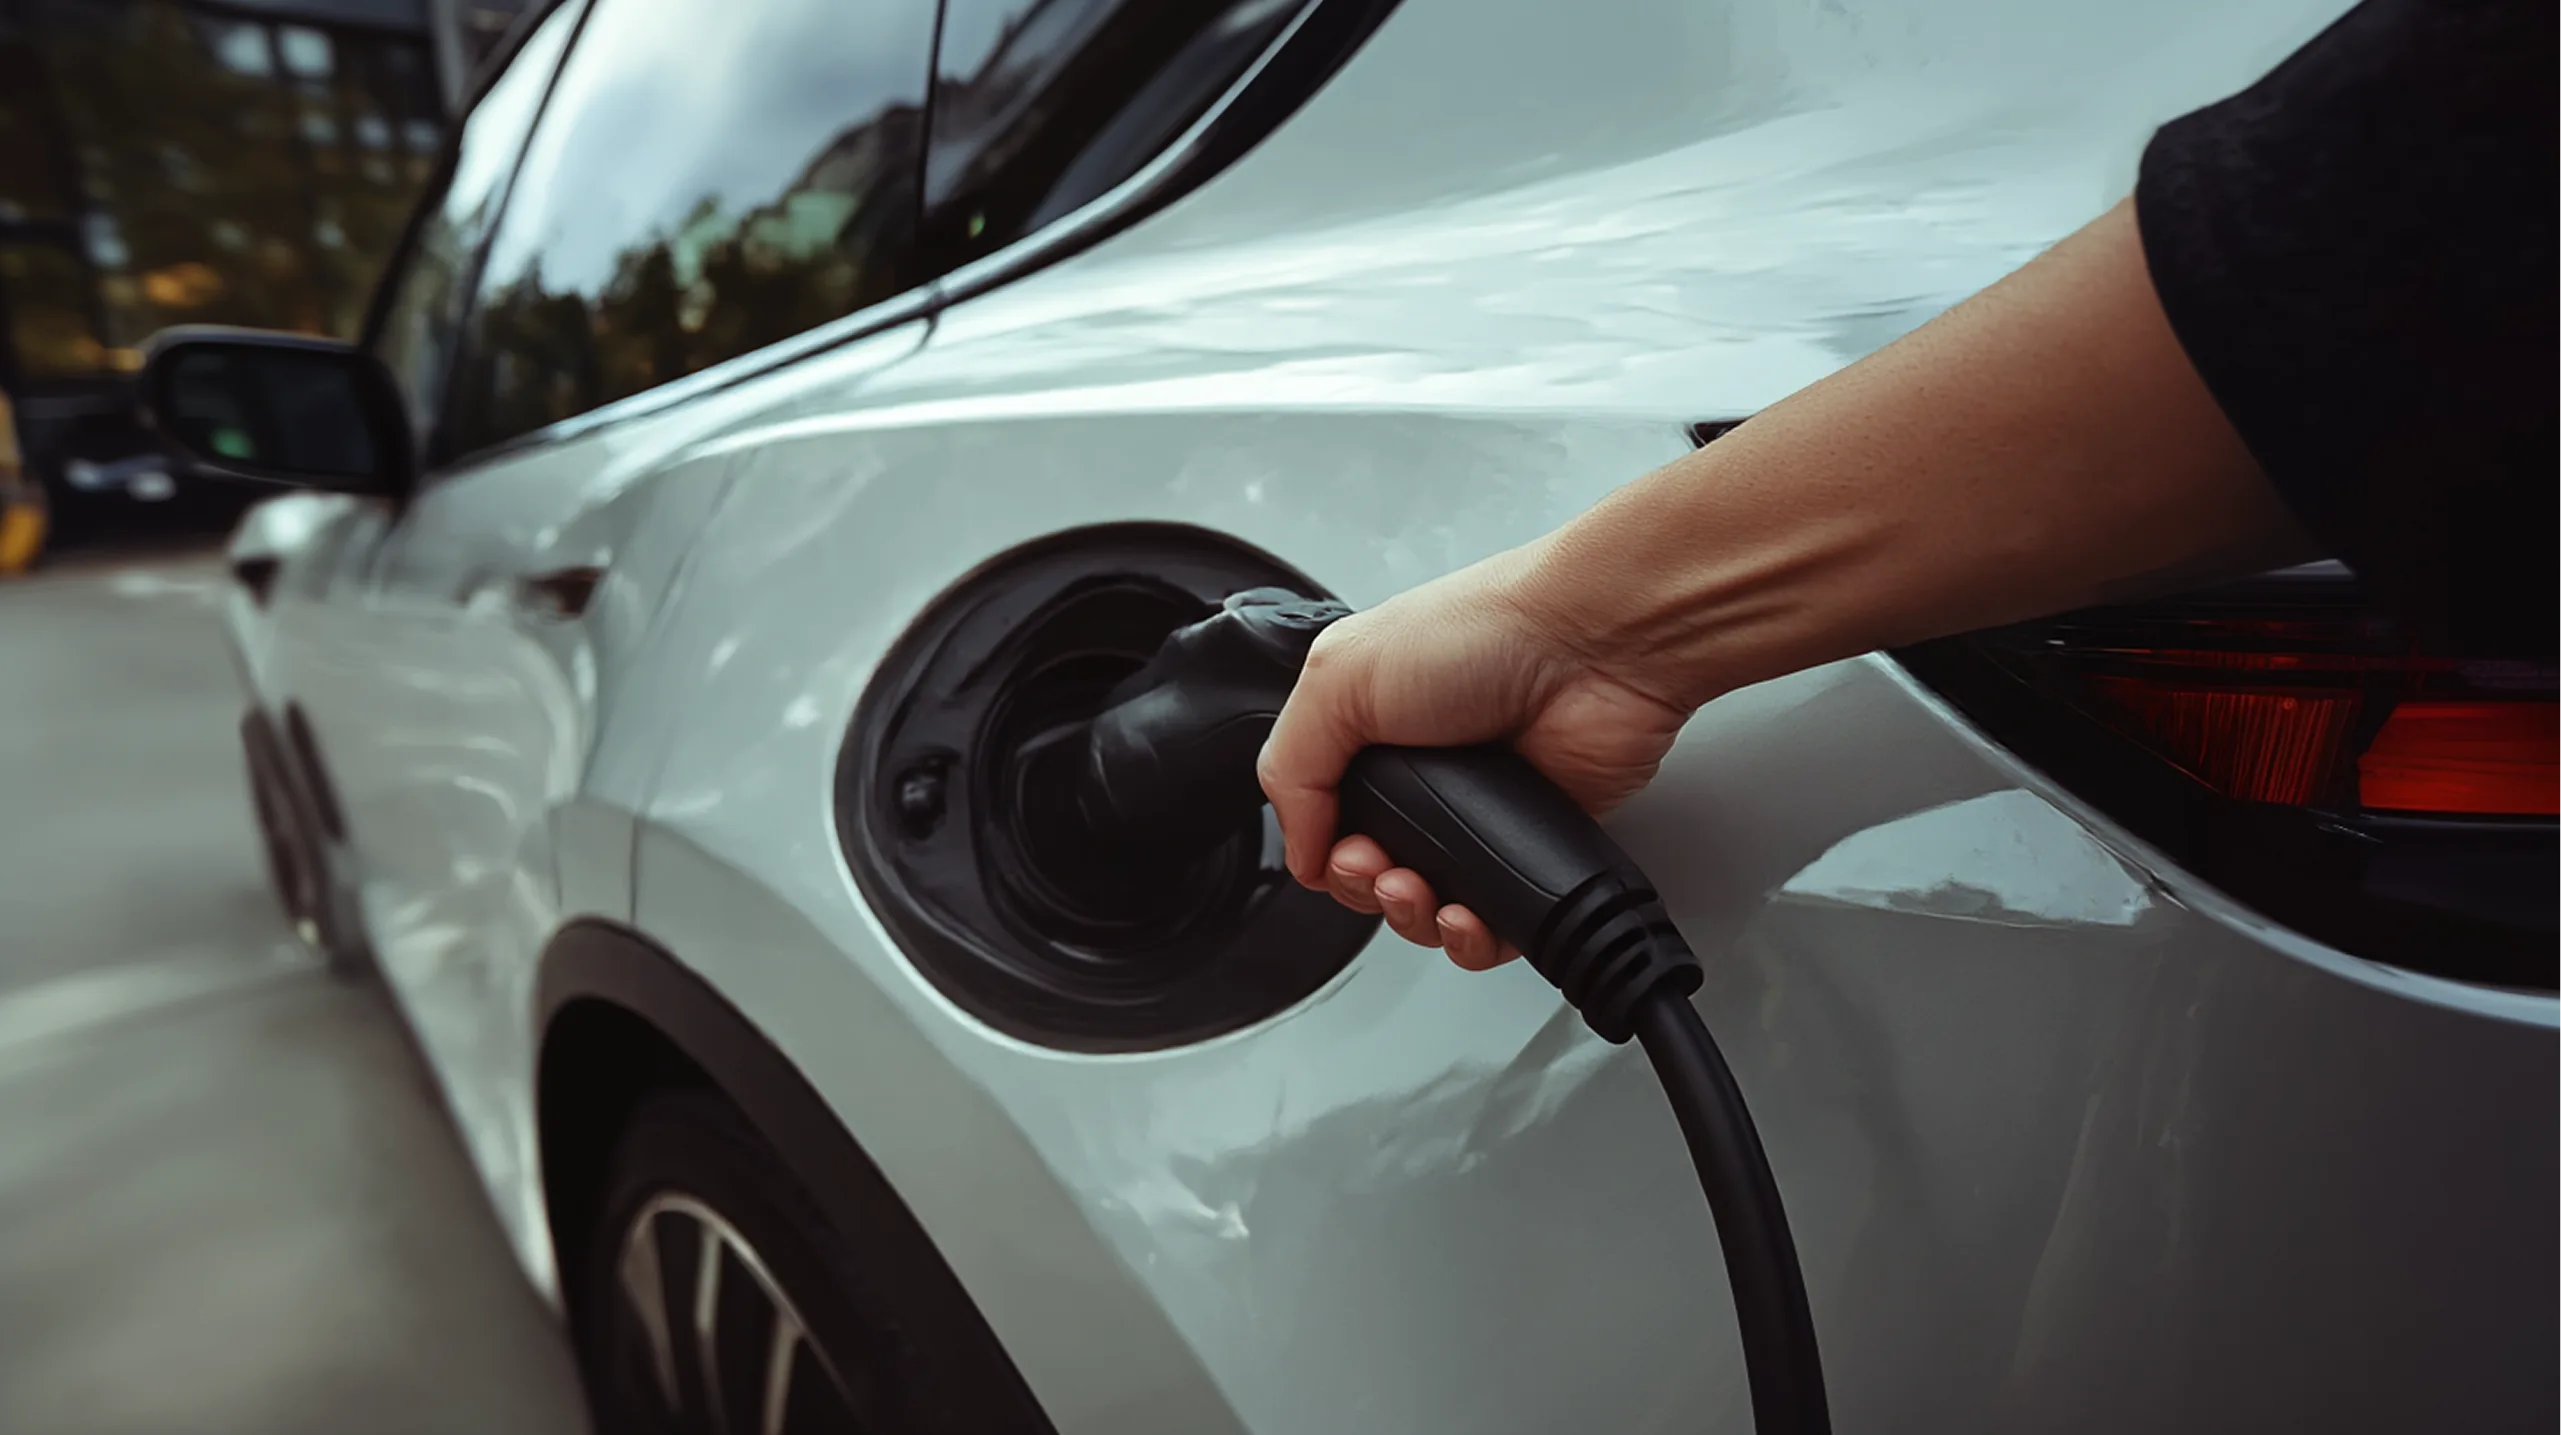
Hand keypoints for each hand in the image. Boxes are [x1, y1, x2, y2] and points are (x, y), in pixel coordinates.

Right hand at [1257, 544, 1689, 969]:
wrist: (1591, 648)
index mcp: (1369, 730)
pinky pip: (1494, 926)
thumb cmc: (1483, 632)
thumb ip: (1292, 766)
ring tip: (1422, 888)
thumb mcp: (1339, 676)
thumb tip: (1297, 847)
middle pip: (1370, 876)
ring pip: (1427, 910)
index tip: (1342, 846)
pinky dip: (1473, 938)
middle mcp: (1423, 774)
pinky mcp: (1532, 847)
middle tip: (1381, 864)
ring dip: (1413, 917)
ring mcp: (1479, 815)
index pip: (1323, 822)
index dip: (1323, 851)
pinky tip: (1468, 914)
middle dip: (1366, 888)